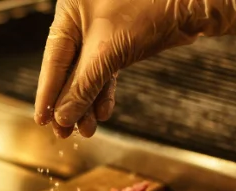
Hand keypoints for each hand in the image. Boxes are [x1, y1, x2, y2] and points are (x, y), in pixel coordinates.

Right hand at [35, 0, 235, 137]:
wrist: (193, 3)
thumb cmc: (147, 10)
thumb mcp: (107, 52)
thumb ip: (82, 86)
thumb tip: (62, 118)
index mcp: (69, 11)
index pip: (52, 59)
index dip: (47, 93)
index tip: (42, 120)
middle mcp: (82, 19)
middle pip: (68, 69)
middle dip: (69, 103)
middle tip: (64, 133)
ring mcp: (101, 31)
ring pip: (88, 74)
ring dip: (87, 104)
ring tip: (86, 130)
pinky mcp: (120, 42)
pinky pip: (105, 72)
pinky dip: (103, 93)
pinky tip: (102, 113)